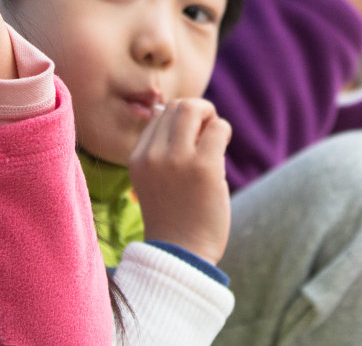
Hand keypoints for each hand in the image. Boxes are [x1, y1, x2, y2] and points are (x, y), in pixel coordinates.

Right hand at [127, 98, 232, 265]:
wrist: (181, 255)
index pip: (159, 116)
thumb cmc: (175, 217)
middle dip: (198, 111)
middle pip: (176, 106)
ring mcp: (177, 159)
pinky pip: (218, 128)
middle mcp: (153, 155)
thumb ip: (163, 149)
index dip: (181, 121)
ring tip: (216, 139)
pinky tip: (222, 149)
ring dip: (211, 118)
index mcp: (137, 158)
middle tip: (209, 132)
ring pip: (194, 109)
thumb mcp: (155, 179)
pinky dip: (224, 132)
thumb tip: (181, 111)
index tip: (193, 139)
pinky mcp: (204, 167)